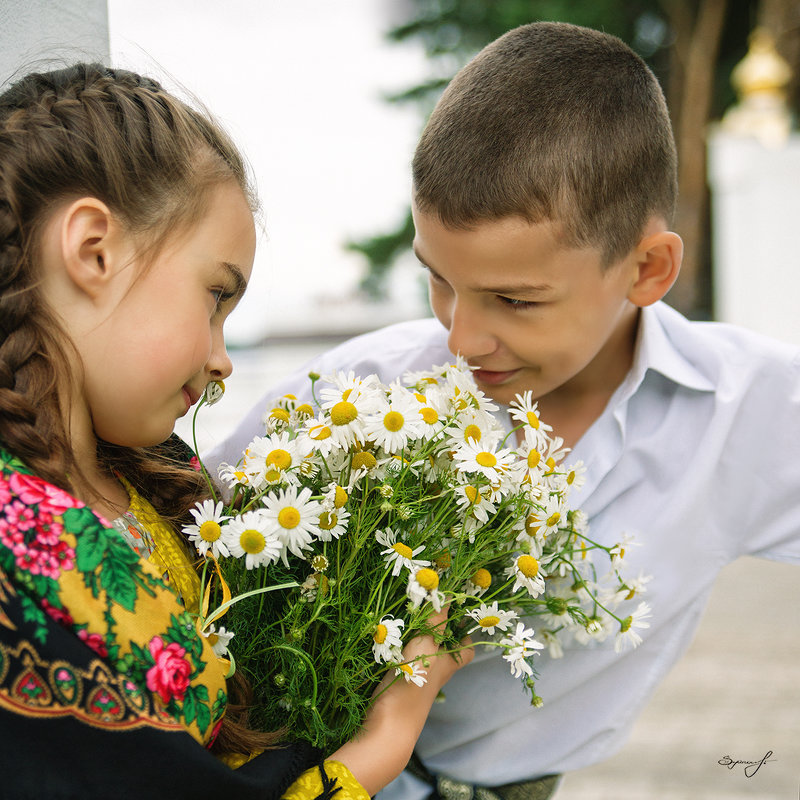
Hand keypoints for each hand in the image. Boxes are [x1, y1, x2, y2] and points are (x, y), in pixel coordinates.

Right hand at [329, 605, 472, 795]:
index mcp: (449, 663)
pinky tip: (385, 634)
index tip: (457, 608)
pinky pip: (401, 659)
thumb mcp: (426, 646)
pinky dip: (396, 645)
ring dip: (412, 633)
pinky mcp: (396, 682)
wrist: (386, 728)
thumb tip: (448, 595)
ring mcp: (416, 678)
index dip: (465, 630)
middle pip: (442, 646)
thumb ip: (436, 621)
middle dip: (435, 626)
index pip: (467, 647)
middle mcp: (436, 671)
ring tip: (404, 611)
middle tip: (425, 603)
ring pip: (420, 651)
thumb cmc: (412, 686)